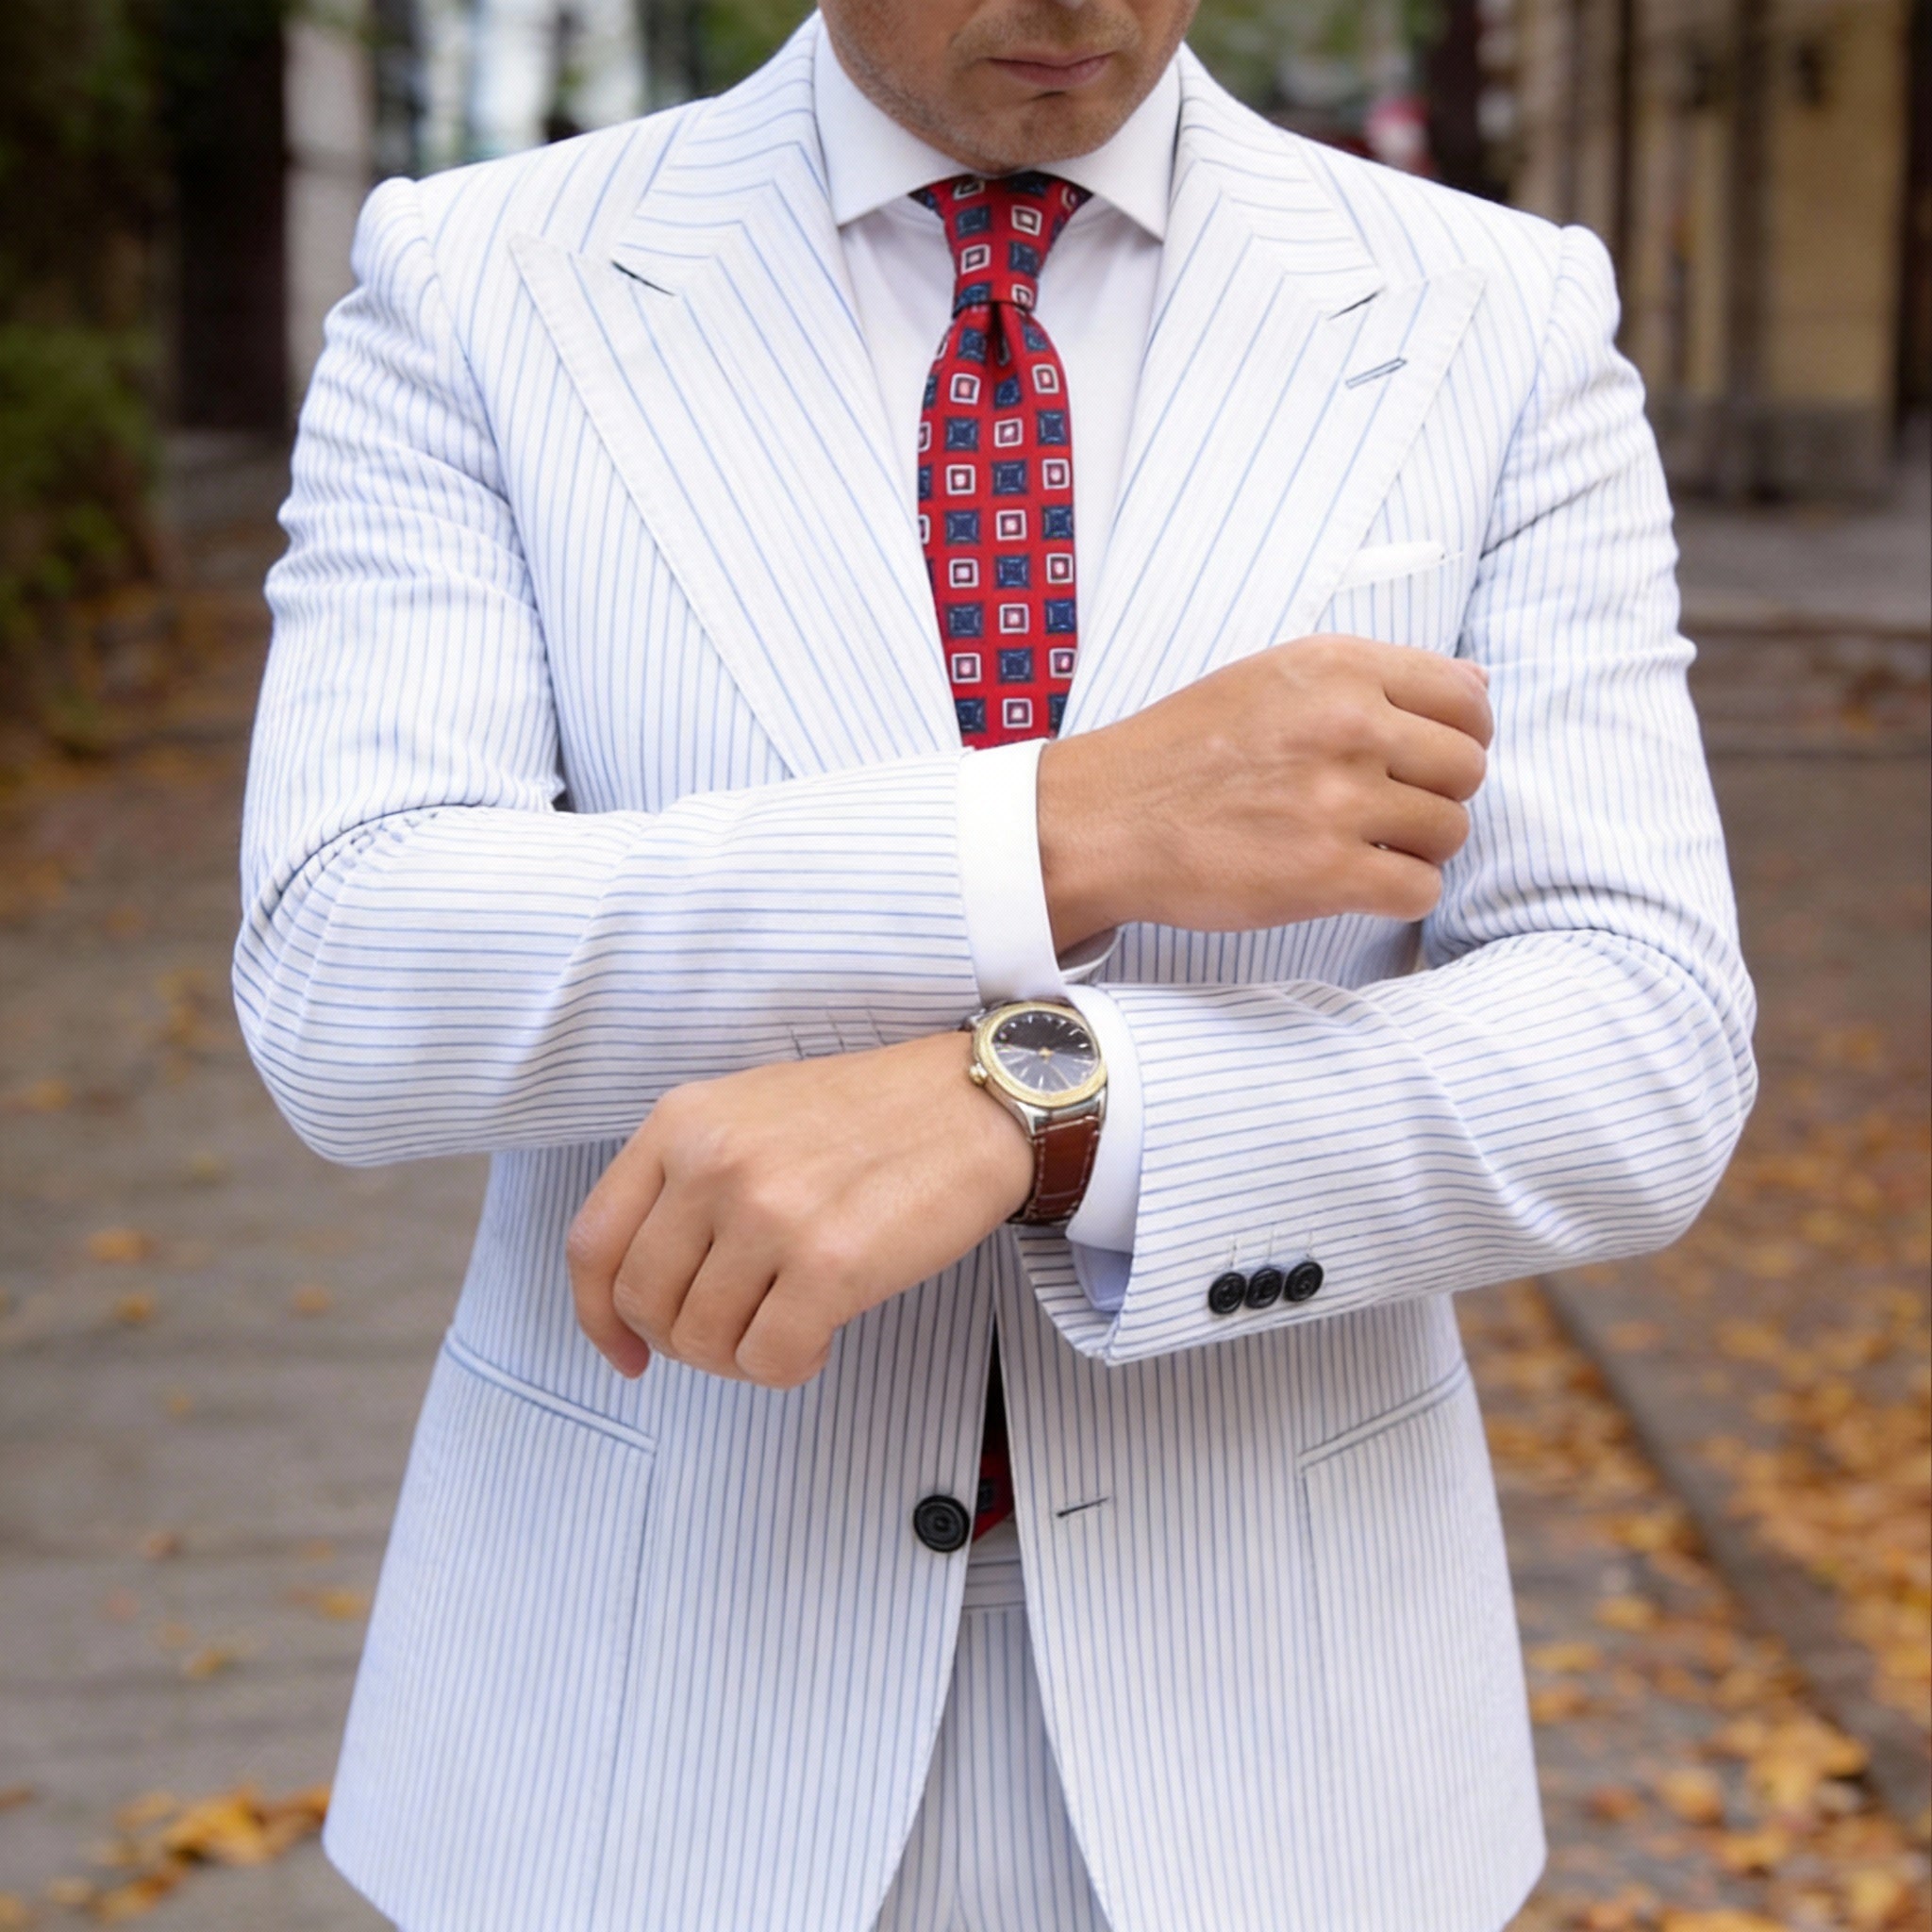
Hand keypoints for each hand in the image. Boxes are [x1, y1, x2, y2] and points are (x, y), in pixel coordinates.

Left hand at [566, 1032, 1032, 1387]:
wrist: (974, 1102)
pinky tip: (821, 1335)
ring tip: (786, 1326)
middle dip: (680, 1342)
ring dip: (739, 1356)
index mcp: (681, 1122)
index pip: (594, 1243)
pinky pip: (768, 1360)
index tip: (625, 1350)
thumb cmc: (870, 1114)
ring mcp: (769, 1212)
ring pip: (701, 1340)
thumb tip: (646, 1287)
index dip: (597, 1317)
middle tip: (731, 1336)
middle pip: (642, 1303)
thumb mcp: (749, 1113)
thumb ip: (686, 1178)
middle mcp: (713, 1162)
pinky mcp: (829, 1263)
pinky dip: (790, 1366)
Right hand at [1037, 635, 1491, 950]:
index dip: (1461, 735)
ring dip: (1418, 848)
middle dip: (1438, 794)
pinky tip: (1355, 883)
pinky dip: (1399, 894)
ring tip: (1361, 846)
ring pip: (1451, 832)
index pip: (1468, 698)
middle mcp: (1348, 726)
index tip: (1425, 759)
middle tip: (1386, 809)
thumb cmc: (1182, 750)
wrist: (1104, 819)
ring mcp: (1340, 802)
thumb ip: (1371, 678)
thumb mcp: (1272, 677)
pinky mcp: (1327, 875)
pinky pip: (1421, 890)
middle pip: (1467, 768)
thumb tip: (1478, 683)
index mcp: (1339, 667)